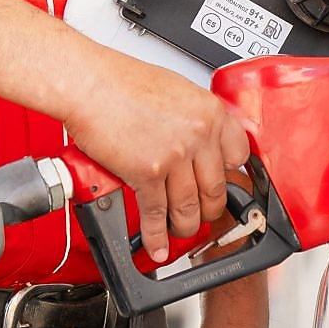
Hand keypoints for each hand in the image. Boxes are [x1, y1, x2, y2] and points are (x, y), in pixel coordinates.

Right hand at [64, 54, 248, 261]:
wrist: (89, 84)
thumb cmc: (122, 82)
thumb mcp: (176, 90)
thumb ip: (194, 118)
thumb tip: (199, 140)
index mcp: (210, 112)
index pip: (239, 156)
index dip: (231, 176)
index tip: (223, 185)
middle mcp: (198, 135)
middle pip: (216, 189)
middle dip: (209, 209)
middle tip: (202, 213)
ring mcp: (175, 156)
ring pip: (189, 207)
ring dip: (184, 226)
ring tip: (179, 230)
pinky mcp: (147, 173)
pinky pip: (157, 213)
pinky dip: (157, 236)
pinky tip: (158, 245)